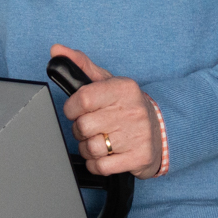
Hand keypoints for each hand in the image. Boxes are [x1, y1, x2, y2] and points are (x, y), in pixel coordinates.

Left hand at [54, 43, 161, 178]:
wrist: (161, 129)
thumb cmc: (126, 105)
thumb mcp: (108, 81)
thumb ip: (81, 65)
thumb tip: (56, 50)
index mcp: (123, 88)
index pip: (82, 99)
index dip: (71, 109)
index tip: (74, 111)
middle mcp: (132, 110)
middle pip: (83, 127)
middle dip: (80, 130)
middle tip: (90, 127)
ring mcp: (138, 135)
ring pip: (91, 148)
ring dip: (88, 148)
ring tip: (98, 141)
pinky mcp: (140, 157)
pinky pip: (102, 167)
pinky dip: (96, 164)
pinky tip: (104, 155)